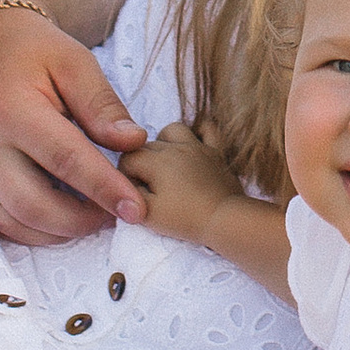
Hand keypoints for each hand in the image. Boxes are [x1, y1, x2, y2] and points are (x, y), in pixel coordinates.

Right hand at [0, 6, 149, 241]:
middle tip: (116, 216)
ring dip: (57, 231)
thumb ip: (102, 105)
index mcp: (14, 108)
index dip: (105, 189)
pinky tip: (60, 219)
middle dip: (82, 221)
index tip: (137, 210)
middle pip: (35, 204)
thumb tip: (134, 142)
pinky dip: (30, 228)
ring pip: (13, 220)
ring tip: (93, 218)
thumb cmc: (33, 48)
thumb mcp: (75, 62)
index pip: (67, 160)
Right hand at [120, 121, 245, 244]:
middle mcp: (176, 147)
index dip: (125, 176)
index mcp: (157, 160)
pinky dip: (199, 133)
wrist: (225, 219)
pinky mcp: (216, 152)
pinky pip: (208, 129)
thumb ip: (131, 195)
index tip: (133, 192)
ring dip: (164, 142)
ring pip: (173, 130)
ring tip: (166, 163)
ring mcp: (198, 147)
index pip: (127, 158)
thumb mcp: (148, 213)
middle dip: (141, 163)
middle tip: (147, 186)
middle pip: (147, 145)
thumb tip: (128, 184)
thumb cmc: (185, 219)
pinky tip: (194, 145)